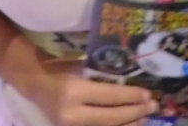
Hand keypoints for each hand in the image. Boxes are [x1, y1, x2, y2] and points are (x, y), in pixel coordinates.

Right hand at [5, 52, 155, 125]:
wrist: (35, 86)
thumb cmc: (60, 69)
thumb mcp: (80, 68)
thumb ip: (101, 79)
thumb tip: (131, 82)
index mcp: (74, 92)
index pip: (109, 97)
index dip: (130, 97)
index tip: (147, 95)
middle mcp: (72, 114)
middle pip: (110, 118)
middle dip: (134, 113)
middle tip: (152, 106)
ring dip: (128, 125)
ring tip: (144, 117)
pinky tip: (128, 125)